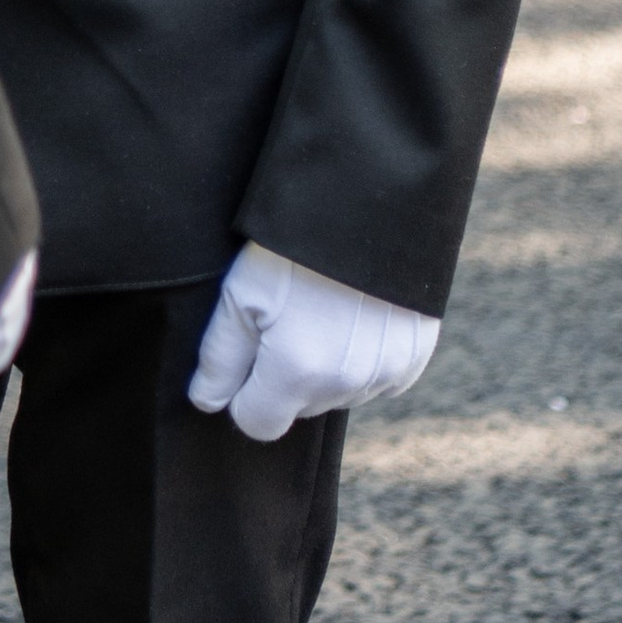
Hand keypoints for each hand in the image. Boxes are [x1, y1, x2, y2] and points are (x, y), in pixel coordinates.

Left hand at [187, 242, 436, 442]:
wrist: (370, 199)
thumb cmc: (294, 242)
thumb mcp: (240, 291)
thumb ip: (220, 357)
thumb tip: (208, 401)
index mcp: (296, 372)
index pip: (257, 423)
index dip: (243, 392)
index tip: (248, 352)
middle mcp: (344, 384)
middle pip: (299, 407)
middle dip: (286, 376)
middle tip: (288, 315)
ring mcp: (385, 373)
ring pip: (337, 394)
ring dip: (326, 368)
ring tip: (324, 307)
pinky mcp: (413, 357)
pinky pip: (376, 379)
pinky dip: (362, 358)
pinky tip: (356, 314)